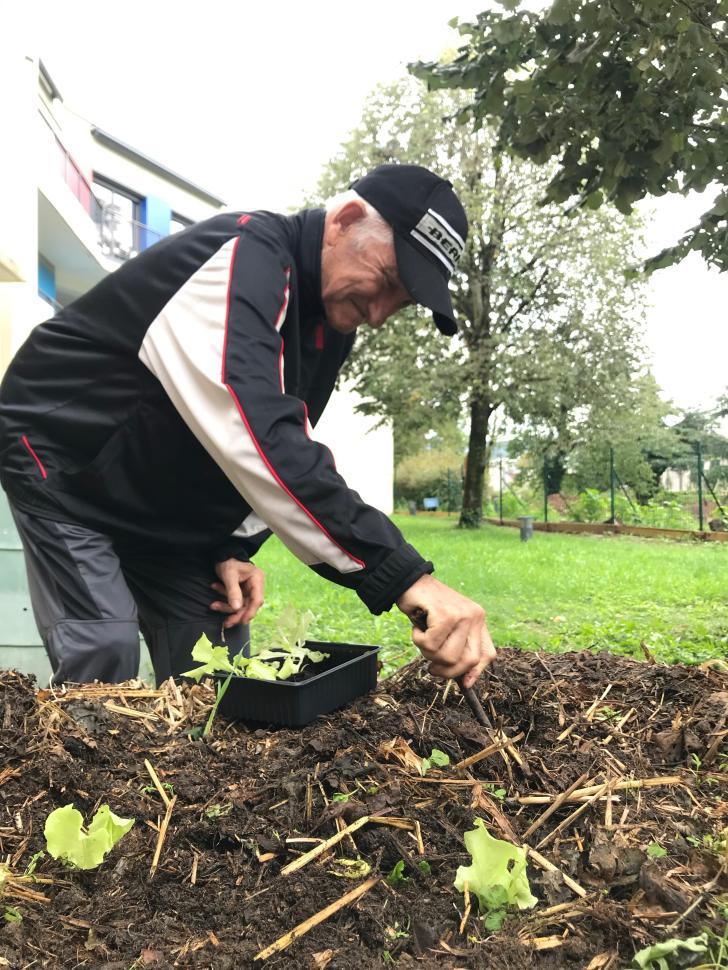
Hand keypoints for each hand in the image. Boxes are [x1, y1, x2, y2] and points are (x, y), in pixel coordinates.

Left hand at [211, 559, 264, 627]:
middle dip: (236, 614)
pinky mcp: (240, 591)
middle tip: (226, 623)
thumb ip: (233, 592)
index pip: (257, 600)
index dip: (250, 612)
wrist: (222, 554)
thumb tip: (236, 608)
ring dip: (226, 607)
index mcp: (257, 579)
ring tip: (213, 605)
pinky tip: (215, 592)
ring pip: (240, 605)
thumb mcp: (229, 576)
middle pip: (249, 605)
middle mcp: (255, 585)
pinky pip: (234, 600)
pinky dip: (224, 600)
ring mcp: (248, 589)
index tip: (242, 621)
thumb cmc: (228, 561)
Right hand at [396, 574, 495, 688]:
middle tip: (431, 665)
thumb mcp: (447, 629)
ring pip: (448, 656)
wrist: (409, 582)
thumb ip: (458, 648)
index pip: (487, 654)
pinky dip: (419, 641)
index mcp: (478, 620)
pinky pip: (432, 644)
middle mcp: (475, 617)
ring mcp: (462, 614)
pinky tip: (416, 628)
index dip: (476, 672)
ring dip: (428, 653)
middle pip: (469, 661)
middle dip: (447, 670)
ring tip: (422, 637)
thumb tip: (465, 682)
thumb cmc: (425, 609)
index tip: (463, 684)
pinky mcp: (446, 614)